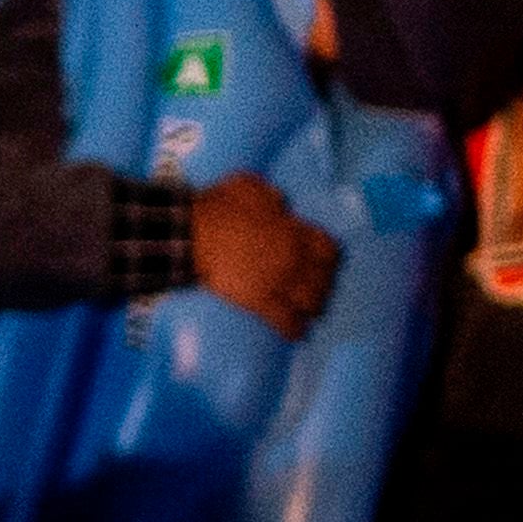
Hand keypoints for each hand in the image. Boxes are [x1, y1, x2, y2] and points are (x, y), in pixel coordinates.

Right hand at [184, 173, 341, 335]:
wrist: (192, 233)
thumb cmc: (219, 206)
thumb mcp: (251, 186)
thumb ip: (272, 196)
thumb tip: (281, 204)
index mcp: (294, 232)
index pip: (329, 249)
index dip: (330, 258)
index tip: (326, 262)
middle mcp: (294, 259)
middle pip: (324, 279)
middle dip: (324, 286)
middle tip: (319, 290)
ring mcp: (278, 282)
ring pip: (310, 302)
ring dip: (314, 308)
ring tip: (311, 313)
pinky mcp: (260, 302)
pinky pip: (285, 321)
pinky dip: (293, 330)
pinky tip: (297, 335)